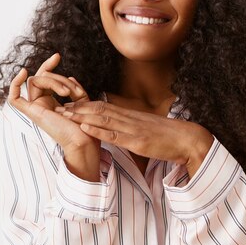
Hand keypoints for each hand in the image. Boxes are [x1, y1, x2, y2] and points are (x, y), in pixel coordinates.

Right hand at [7, 53, 100, 180]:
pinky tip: (23, 72)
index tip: (57, 56)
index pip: (45, 79)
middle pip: (42, 77)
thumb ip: (75, 88)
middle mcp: (41, 104)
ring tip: (68, 93)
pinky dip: (15, 84)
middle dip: (56, 74)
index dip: (49, 65)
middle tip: (64, 76)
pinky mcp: (32, 113)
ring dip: (54, 81)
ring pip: (36, 81)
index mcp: (51, 102)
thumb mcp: (83, 101)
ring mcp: (35, 108)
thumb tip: (69, 76)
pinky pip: (15, 98)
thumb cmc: (85, 125)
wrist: (85, 139)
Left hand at [55, 100, 213, 177]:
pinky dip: (97, 130)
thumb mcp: (146, 130)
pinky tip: (84, 128)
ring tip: (64, 113)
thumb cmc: (169, 137)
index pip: (104, 106)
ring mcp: (132, 129)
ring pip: (102, 119)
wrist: (188, 139)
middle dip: (77, 107)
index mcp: (131, 116)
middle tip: (57, 105)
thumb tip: (119, 130)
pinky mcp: (137, 141)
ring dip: (81, 116)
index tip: (69, 103)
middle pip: (98, 109)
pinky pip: (114, 135)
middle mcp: (129, 119)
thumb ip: (132, 128)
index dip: (84, 104)